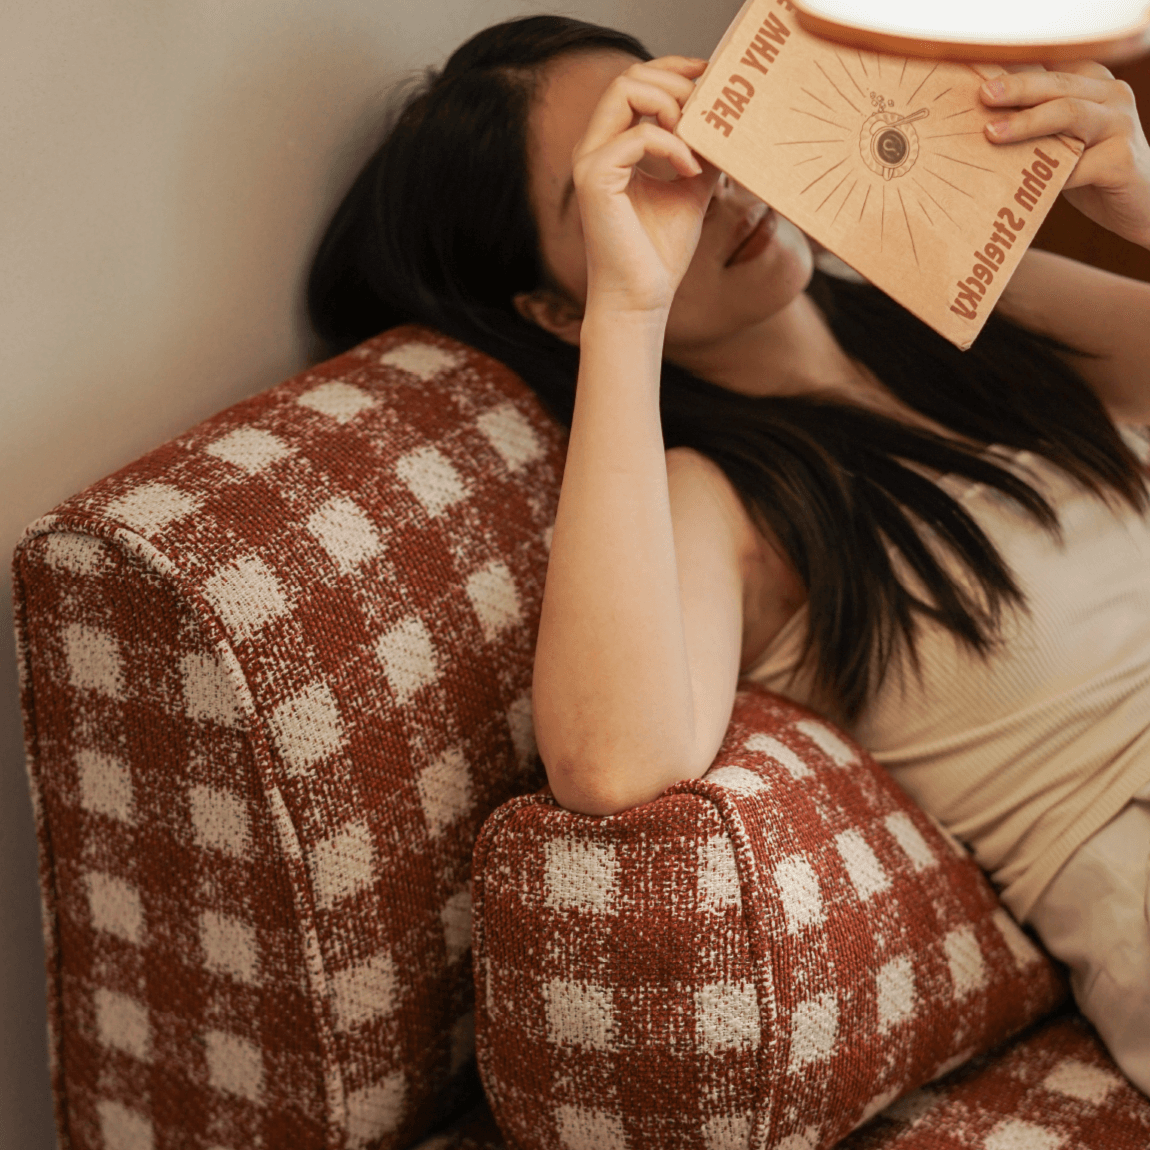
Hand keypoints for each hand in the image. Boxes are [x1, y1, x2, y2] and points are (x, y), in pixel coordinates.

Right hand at [573, 57, 720, 313]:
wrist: (640, 299)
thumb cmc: (659, 253)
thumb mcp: (690, 189)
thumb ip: (700, 152)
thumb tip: (727, 122)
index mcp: (610, 148)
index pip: (633, 84)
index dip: (671, 70)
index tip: (708, 74)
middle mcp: (594, 149)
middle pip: (627, 76)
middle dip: (674, 82)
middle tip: (708, 109)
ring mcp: (590, 162)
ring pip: (624, 89)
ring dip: (671, 103)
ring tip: (697, 138)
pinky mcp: (595, 180)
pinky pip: (638, 135)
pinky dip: (672, 145)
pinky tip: (690, 171)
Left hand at [979, 63, 1149, 248]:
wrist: (1141, 204)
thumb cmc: (1090, 171)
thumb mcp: (1062, 141)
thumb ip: (1036, 127)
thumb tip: (979, 125)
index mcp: (1093, 84)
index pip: (1052, 67)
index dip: (1017, 68)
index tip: (977, 74)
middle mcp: (1110, 96)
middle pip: (1058, 84)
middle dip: (1017, 88)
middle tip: (983, 94)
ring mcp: (1121, 125)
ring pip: (1070, 114)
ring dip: (1027, 123)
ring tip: (992, 133)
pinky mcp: (1122, 160)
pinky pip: (1080, 166)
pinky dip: (1050, 175)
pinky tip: (1022, 186)